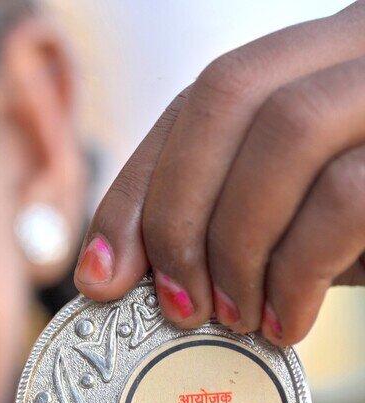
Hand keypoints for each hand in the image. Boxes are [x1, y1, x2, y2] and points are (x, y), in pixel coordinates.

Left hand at [75, 2, 364, 345]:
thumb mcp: (295, 213)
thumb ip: (223, 215)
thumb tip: (113, 272)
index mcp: (317, 53)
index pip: (200, 100)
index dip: (136, 186)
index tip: (100, 274)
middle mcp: (362, 43)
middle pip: (228, 92)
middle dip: (177, 207)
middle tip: (172, 302)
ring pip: (287, 130)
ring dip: (236, 242)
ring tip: (230, 319)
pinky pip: (347, 195)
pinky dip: (296, 269)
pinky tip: (285, 323)